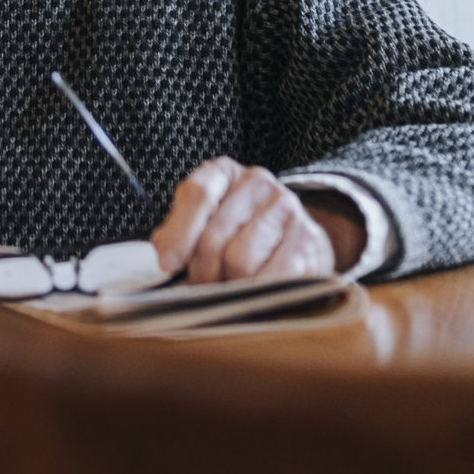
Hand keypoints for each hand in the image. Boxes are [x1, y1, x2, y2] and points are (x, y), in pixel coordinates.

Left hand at [150, 157, 338, 283]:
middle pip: (215, 238)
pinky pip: (275, 278)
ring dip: (229, 289)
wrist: (294, 235)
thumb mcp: (203, 222)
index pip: (197, 195)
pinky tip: (255, 300)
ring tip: (227, 297)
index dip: (178, 235)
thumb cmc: (237, 231)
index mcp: (223, 173)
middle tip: (201, 293)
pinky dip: (260, 296)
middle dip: (202, 274)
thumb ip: (177, 235)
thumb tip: (162, 259)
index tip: (167, 265)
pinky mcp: (310, 241)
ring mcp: (288, 209)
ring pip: (242, 262)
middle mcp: (258, 183)